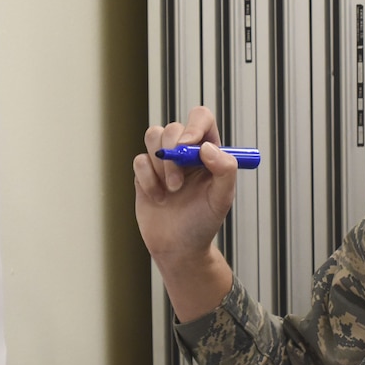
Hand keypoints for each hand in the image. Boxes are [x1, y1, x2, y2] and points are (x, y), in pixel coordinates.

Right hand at [133, 106, 238, 319]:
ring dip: (161, 166)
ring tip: (171, 191)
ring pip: (152, 136)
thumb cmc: (204, 222)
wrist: (178, 247)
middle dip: (173, 155)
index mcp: (208, 150)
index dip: (194, 125)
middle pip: (172, 128)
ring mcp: (163, 160)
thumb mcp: (222, 199)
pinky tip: (158, 198)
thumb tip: (207, 148)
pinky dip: (148, 180)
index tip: (189, 146)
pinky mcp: (144, 172)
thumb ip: (225, 170)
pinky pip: (139, 160)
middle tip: (178, 184)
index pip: (201, 118)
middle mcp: (185, 150)